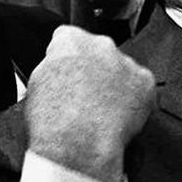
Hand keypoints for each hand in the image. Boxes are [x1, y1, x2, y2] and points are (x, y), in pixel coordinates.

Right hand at [25, 26, 156, 181]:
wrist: (78, 142)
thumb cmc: (53, 120)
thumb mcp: (35, 84)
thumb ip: (52, 67)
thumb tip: (59, 70)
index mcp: (71, 40)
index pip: (69, 38)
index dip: (67, 60)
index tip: (68, 74)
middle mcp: (101, 45)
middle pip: (99, 52)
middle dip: (94, 70)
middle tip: (85, 97)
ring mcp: (126, 63)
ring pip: (122, 70)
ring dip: (115, 85)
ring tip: (101, 112)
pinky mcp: (145, 83)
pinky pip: (142, 88)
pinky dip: (134, 100)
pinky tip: (118, 116)